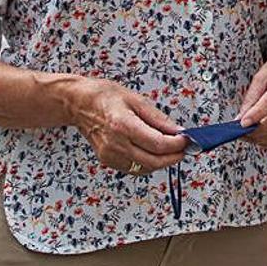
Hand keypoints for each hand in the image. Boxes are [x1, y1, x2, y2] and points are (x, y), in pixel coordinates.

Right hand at [64, 78, 190, 172]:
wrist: (79, 104)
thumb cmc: (105, 96)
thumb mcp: (136, 99)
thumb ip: (158, 119)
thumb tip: (177, 131)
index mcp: (123, 125)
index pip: (157, 144)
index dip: (176, 145)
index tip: (187, 140)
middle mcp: (115, 144)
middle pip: (153, 162)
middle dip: (173, 157)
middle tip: (184, 148)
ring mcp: (110, 155)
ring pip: (145, 168)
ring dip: (162, 162)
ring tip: (170, 149)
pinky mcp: (107, 161)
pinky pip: (134, 168)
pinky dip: (148, 163)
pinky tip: (152, 151)